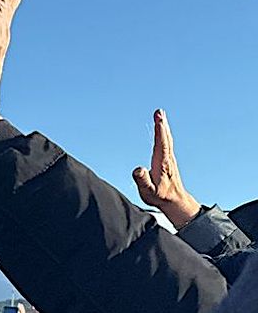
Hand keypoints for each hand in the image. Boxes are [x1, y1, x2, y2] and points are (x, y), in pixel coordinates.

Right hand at [131, 109, 200, 228]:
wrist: (175, 201)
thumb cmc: (160, 196)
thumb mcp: (148, 192)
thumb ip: (142, 180)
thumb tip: (138, 169)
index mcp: (162, 163)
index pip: (161, 144)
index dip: (159, 131)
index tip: (159, 119)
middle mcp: (167, 159)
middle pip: (165, 138)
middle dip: (162, 125)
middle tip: (159, 112)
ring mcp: (169, 159)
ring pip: (167, 139)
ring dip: (163, 127)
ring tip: (160, 116)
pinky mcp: (168, 160)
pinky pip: (166, 143)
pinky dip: (163, 134)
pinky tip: (161, 130)